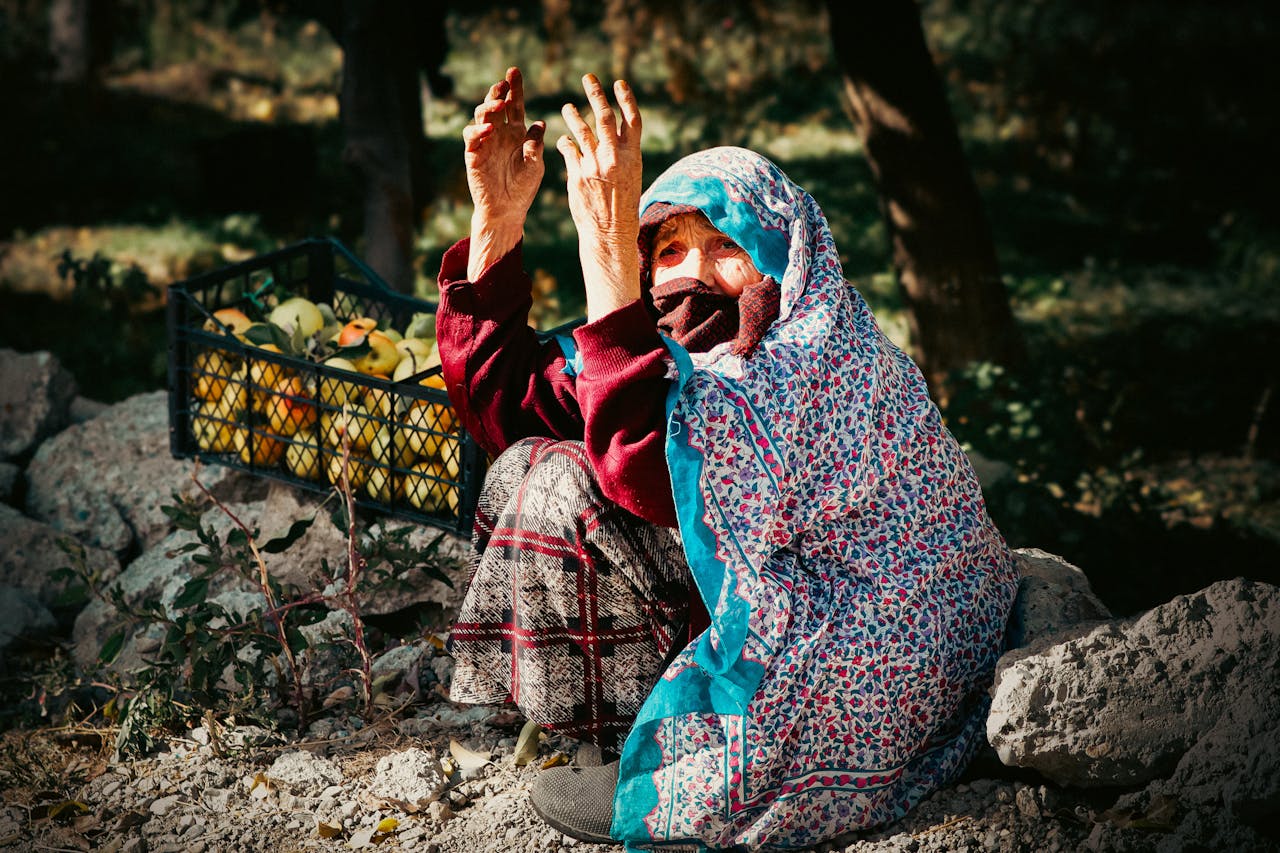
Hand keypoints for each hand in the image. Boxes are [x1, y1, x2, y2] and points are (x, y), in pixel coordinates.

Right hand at [464, 66, 545, 279]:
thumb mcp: (535, 166)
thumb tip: (539, 123)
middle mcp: (499, 133)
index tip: (515, 71)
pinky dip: (477, 130)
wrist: (507, 209)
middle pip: (496, 104)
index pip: (515, 105)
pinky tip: (488, 130)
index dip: (514, 88)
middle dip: (498, 91)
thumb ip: (535, 146)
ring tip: (499, 106)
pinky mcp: (473, 153)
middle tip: (504, 83)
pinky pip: (471, 136)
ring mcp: (485, 142)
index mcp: (516, 132)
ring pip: (481, 115)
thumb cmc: (523, 188)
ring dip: (488, 107)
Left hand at [556, 74, 643, 320]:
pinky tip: (562, 139)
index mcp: (632, 156)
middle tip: (588, 78)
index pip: (631, 119)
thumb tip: (616, 131)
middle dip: (596, 94)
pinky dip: (565, 142)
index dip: (625, 99)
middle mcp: (613, 157)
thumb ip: (622, 153)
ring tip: (566, 106)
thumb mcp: (631, 176)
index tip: (618, 83)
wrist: (610, 233)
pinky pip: (568, 150)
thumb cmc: (624, 205)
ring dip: (573, 115)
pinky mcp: (576, 175)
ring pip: (581, 130)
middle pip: (604, 117)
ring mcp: (594, 165)